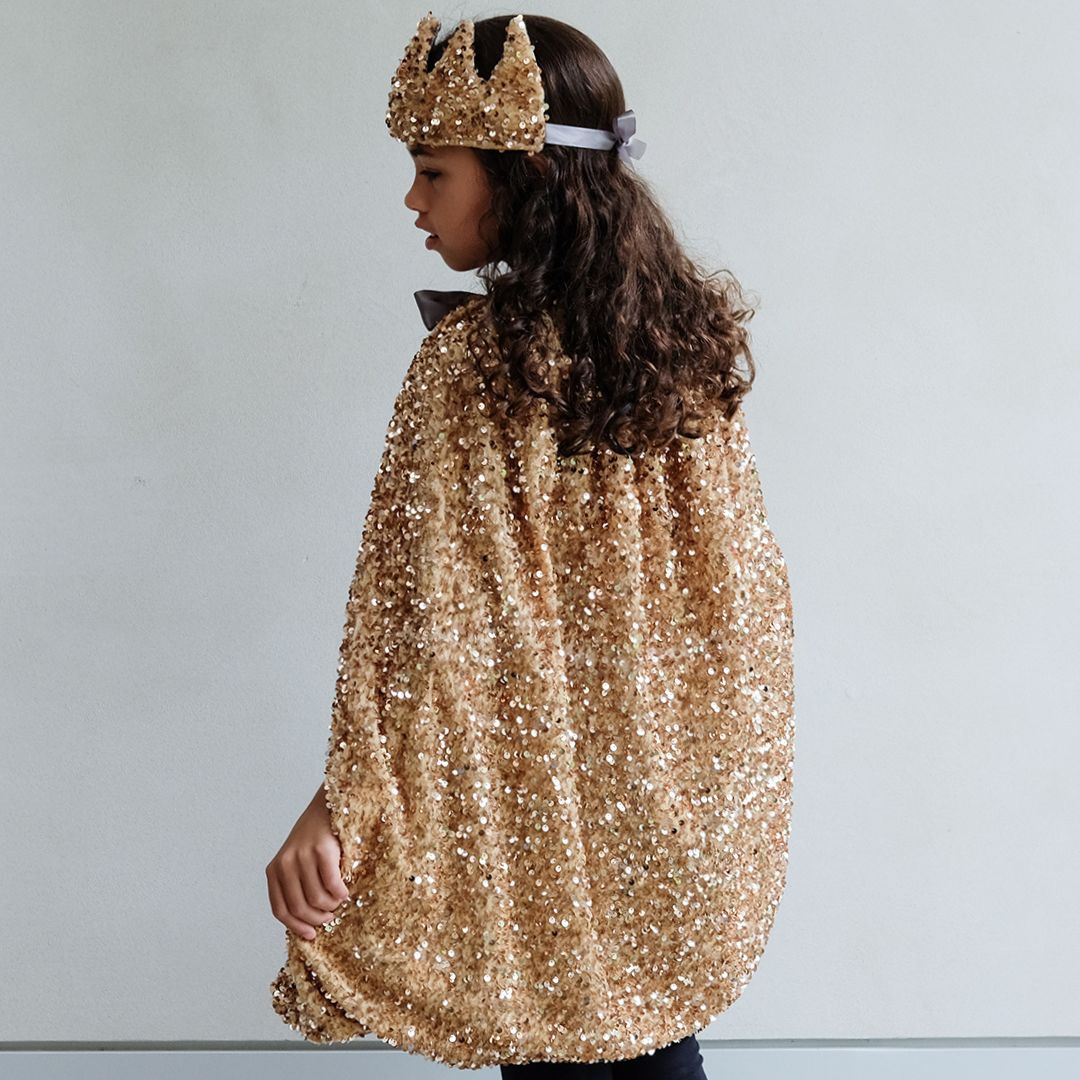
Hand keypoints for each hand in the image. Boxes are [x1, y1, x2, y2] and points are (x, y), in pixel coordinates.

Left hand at [266, 784, 350, 940]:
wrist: (326, 806)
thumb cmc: (314, 839)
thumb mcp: (296, 862)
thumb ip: (295, 886)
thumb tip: (307, 921)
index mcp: (274, 870)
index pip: (280, 909)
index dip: (295, 926)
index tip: (311, 935)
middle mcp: (285, 864)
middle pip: (299, 907)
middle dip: (317, 918)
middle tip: (330, 916)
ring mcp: (303, 857)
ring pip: (317, 899)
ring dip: (331, 905)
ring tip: (338, 901)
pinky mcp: (322, 850)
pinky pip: (332, 884)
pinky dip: (340, 893)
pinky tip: (345, 891)